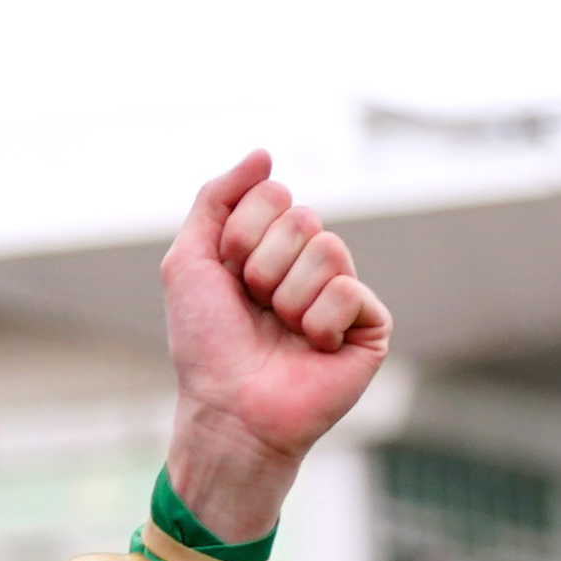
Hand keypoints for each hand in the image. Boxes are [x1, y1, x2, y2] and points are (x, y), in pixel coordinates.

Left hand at [160, 153, 390, 542]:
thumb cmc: (205, 344)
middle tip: (254, 309)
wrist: (228, 408)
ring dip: (287, 297)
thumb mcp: (188, 262)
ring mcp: (345, 292)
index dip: (241, 237)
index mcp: (273, 246)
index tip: (228, 279)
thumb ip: (216, 199)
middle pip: (303, 219)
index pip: (274, 196)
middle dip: (262, 268)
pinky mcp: (371, 325)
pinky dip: (318, 322)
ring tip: (281, 332)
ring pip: (328, 250)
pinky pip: (349, 292)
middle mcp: (311, 264)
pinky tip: (311, 349)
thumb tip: (263, 153)